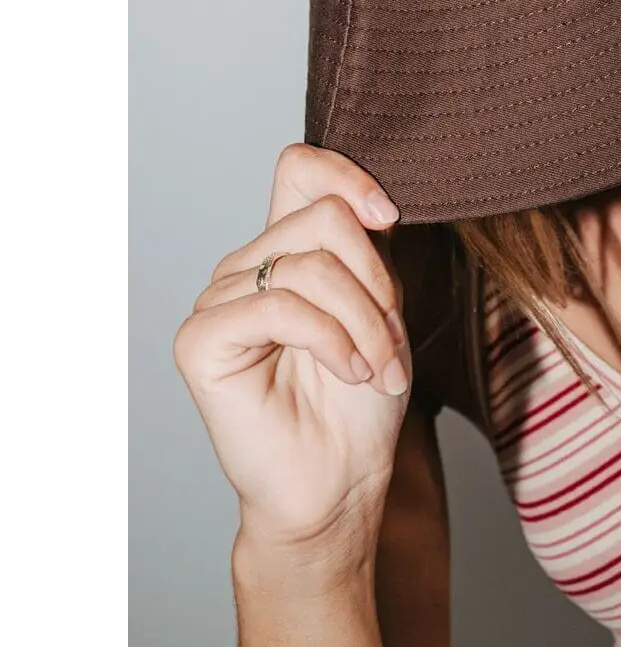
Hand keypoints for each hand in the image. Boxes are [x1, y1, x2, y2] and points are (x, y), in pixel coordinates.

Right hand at [174, 145, 411, 556]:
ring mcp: (220, 300)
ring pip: (312, 264)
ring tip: (378, 368)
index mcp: (288, 248)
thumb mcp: (383, 304)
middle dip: (377, 282)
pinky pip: (283, 307)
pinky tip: (348, 372)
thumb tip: (373, 201)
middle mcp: (249, 265)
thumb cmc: (361, 400)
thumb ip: (369, 246)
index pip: (299, 168)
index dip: (348, 174)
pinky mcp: (202, 340)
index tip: (388, 216)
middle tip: (391, 341)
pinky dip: (333, 340)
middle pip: (325, 217)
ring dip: (366, 322)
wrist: (342, 479)